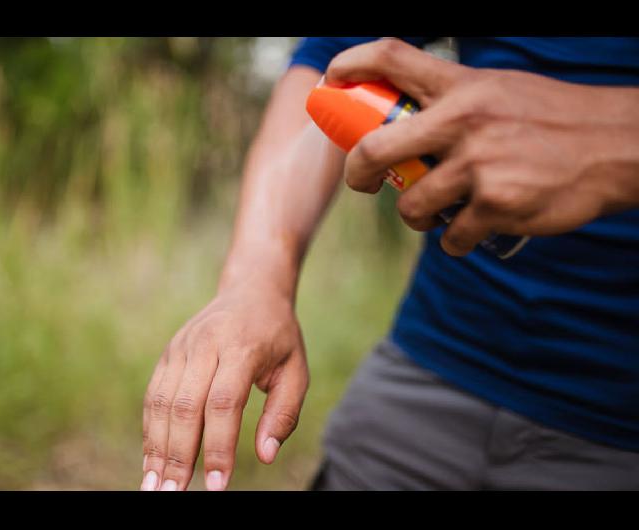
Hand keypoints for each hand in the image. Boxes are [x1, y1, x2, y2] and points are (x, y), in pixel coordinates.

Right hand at [141, 276, 308, 490]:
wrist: (251, 290)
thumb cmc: (278, 337)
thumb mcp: (296, 370)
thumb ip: (284, 413)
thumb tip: (265, 455)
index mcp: (242, 346)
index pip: (224, 403)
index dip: (217, 446)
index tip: (217, 485)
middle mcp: (206, 344)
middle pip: (185, 406)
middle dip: (178, 455)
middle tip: (174, 494)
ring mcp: (182, 347)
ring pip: (162, 402)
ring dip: (156, 447)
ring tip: (154, 486)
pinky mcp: (168, 353)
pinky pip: (153, 395)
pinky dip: (150, 430)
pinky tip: (151, 459)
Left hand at [326, 38, 638, 255]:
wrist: (617, 147)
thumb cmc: (550, 119)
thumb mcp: (498, 92)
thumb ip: (451, 104)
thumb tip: (399, 126)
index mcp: (463, 86)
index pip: (391, 57)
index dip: (349, 65)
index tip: (331, 83)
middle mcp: (465, 120)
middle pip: (374, 149)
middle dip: (358, 174)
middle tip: (364, 183)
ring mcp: (479, 165)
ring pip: (412, 207)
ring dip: (418, 218)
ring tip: (437, 212)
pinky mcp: (496, 205)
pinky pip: (450, 237)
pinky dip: (456, 240)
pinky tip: (475, 227)